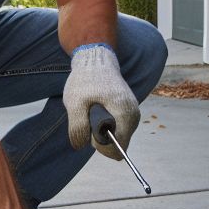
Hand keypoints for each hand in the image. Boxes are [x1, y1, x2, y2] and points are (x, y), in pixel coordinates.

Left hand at [62, 43, 139, 159]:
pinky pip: (119, 129)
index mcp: (124, 113)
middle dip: (101, 139)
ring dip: (103, 132)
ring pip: (119, 137)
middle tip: (89, 118)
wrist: (96, 60)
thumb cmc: (85, 80)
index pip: (118, 147)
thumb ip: (77, 126)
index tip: (89, 131)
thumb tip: (81, 145)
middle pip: (119, 144)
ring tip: (94, 112)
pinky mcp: (130, 112)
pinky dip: (107, 126)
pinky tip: (99, 111)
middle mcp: (134, 115)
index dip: (101, 146)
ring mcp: (134, 113)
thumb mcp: (74, 102)